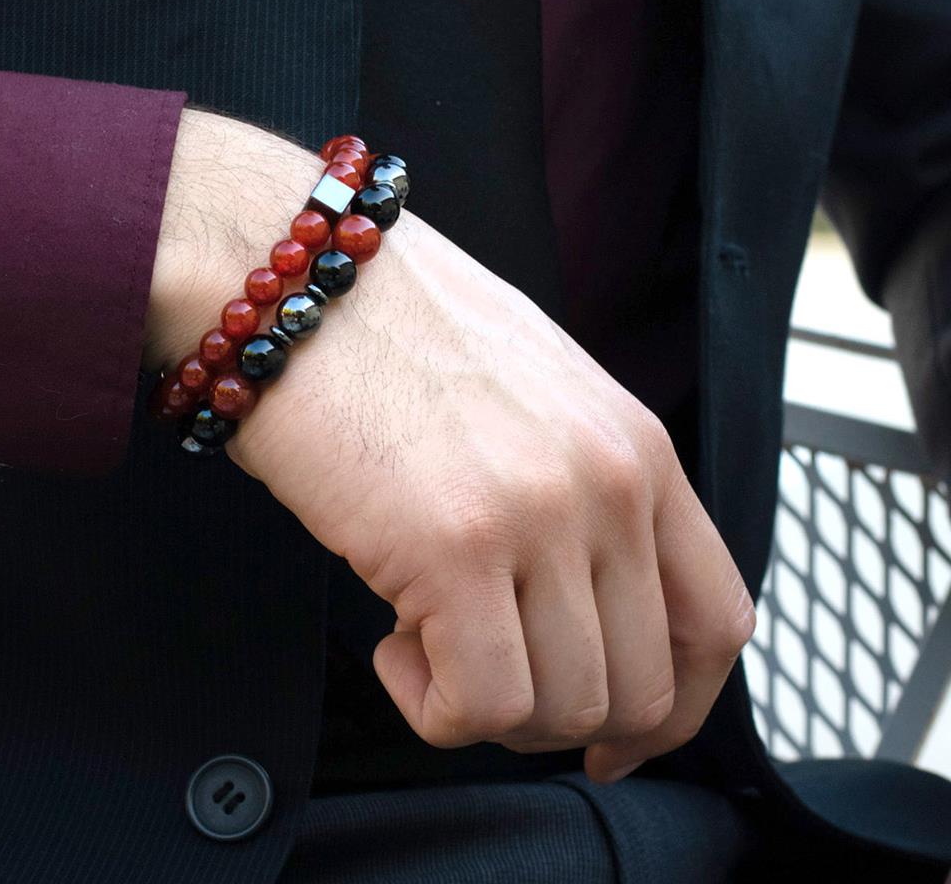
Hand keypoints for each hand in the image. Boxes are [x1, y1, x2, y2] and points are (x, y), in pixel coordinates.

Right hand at [146, 109, 755, 781]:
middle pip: (642, 687)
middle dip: (558, 718)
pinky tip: (391, 641)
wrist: (295, 276)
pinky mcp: (453, 550)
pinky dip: (434, 706)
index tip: (617, 736)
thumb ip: (582, 492)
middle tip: (480, 675)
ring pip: (563, 709)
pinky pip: (481, 706)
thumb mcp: (533, 394)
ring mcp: (538, 516)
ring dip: (489, 708)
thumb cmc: (392, 329)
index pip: (718, 618)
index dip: (675, 705)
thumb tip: (579, 607)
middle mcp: (608, 484)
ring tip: (424, 638)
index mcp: (637, 445)